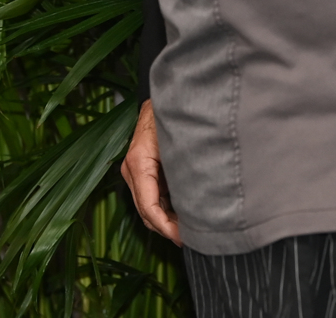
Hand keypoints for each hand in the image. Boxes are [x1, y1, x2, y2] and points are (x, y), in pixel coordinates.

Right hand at [120, 99, 181, 243]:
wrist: (164, 96)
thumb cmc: (172, 115)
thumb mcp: (181, 141)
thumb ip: (186, 167)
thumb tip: (203, 197)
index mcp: (139, 163)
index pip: (148, 206)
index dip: (165, 226)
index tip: (182, 237)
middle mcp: (131, 169)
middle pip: (146, 211)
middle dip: (166, 228)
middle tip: (190, 239)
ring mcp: (134, 171)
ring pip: (147, 207)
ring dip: (166, 221)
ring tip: (189, 231)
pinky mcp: (142, 171)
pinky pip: (151, 197)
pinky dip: (164, 210)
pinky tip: (182, 216)